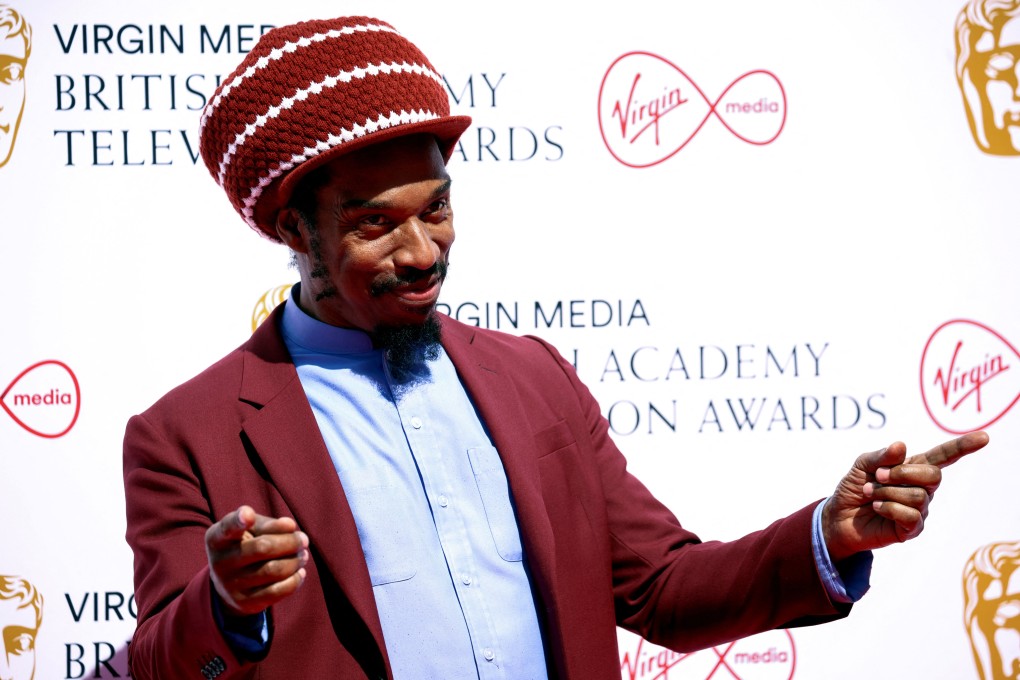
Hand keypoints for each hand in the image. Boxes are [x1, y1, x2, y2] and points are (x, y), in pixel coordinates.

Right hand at [205, 505, 308, 615]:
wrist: (229, 584)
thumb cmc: (246, 545)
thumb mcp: (251, 530)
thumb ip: (269, 524)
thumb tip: (290, 526)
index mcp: (217, 537)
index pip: (227, 527)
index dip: (238, 520)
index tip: (248, 514)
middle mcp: (220, 562)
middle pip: (263, 547)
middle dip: (290, 542)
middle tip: (303, 540)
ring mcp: (230, 584)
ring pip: (274, 570)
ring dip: (295, 561)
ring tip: (303, 555)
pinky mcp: (244, 602)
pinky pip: (276, 591)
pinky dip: (294, 580)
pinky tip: (299, 572)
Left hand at [822, 431, 988, 562]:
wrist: (838, 516)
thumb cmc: (854, 488)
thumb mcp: (862, 466)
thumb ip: (881, 456)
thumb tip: (902, 446)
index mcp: (913, 468)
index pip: (943, 457)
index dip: (963, 447)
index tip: (984, 437)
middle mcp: (921, 488)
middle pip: (934, 475)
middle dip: (903, 473)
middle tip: (878, 476)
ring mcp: (919, 509)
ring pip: (919, 496)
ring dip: (888, 492)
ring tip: (872, 494)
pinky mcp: (911, 529)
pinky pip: (911, 515)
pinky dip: (889, 507)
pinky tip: (877, 507)